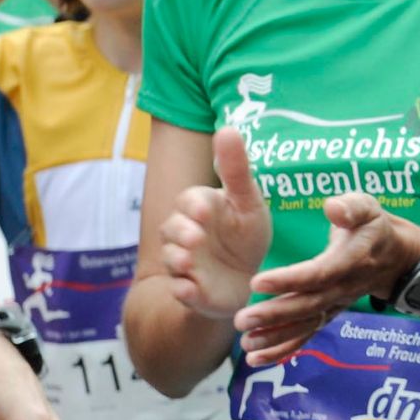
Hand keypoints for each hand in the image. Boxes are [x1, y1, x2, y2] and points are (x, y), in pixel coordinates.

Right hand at [158, 127, 271, 321]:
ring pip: (171, 259)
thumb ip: (236, 169)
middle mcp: (187, 235)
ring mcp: (186, 264)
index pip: (188, 201)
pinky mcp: (191, 291)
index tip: (205, 209)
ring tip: (188, 262)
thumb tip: (227, 127)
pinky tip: (190, 290)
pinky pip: (181, 292)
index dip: (193, 205)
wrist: (247, 278)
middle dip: (181, 233)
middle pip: (171, 230)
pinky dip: (184, 292)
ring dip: (177, 260)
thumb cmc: (245, 233)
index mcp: (201, 209)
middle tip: (196, 237)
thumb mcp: (247, 201)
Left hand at [235, 196, 419, 365]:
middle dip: (274, 315)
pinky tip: (257, 359)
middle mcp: (343, 287)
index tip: (257, 282)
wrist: (396, 258)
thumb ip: (351, 207)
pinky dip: (283, 350)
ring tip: (245, 344)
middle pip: (307, 305)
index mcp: (350, 260)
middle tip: (242, 320)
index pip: (318, 273)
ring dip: (275, 337)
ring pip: (305, 325)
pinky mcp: (329, 314)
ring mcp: (336, 304)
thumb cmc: (374, 227)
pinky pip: (307, 335)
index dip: (289, 280)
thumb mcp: (368, 207)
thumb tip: (332, 207)